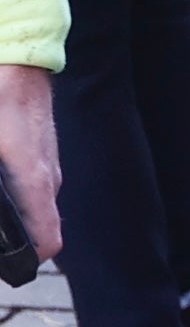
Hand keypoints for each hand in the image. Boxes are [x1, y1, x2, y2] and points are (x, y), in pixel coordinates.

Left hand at [0, 66, 58, 266]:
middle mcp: (48, 179)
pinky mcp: (41, 154)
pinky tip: (0, 187)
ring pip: (35, 208)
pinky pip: (33, 188)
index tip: (4, 265)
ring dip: (18, 217)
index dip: (25, 262)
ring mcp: (48, 165)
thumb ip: (1, 184)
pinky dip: (18, 197)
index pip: (48, 242)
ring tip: (0, 217)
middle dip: (15, 241)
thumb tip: (0, 199)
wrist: (18, 62)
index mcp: (34, 181)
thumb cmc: (0, 101)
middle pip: (39, 229)